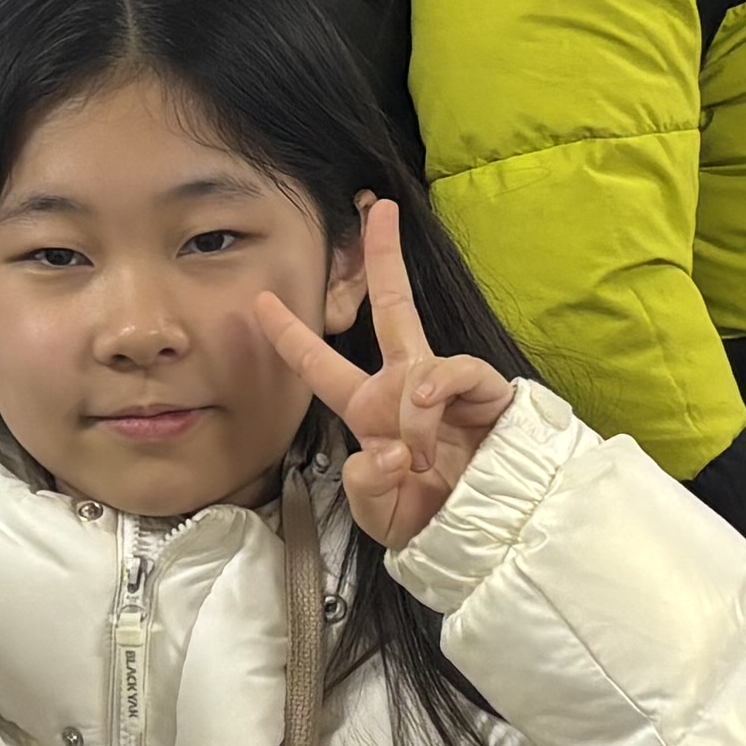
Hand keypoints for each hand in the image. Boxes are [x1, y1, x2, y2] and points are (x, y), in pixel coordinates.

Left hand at [250, 200, 513, 550]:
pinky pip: (453, 372)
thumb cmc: (430, 521)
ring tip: (418, 457)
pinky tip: (431, 424)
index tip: (259, 301)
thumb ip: (366, 485)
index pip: (322, 366)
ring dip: (412, 411)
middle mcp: (405, 388)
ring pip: (418, 360)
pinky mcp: (485, 392)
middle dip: (384, 258)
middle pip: (392, 309)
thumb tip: (384, 450)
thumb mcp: (379, 514)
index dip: (291, 335)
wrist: (486, 537)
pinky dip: (436, 397)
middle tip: (378, 208)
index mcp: (370, 411)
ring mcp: (445, 386)